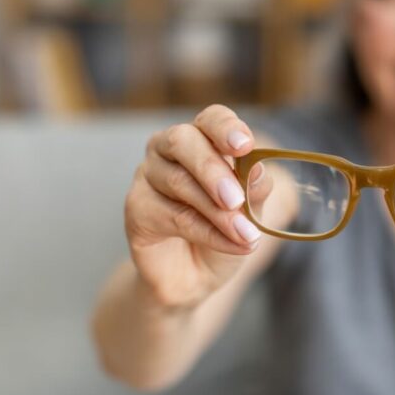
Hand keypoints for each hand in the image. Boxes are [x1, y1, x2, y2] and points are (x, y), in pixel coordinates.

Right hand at [122, 105, 270, 308]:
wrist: (197, 275)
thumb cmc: (224, 230)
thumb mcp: (250, 210)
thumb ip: (255, 188)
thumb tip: (258, 168)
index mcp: (201, 137)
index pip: (211, 119)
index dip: (226, 128)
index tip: (245, 146)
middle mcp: (168, 149)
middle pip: (184, 141)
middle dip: (213, 169)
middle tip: (237, 199)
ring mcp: (147, 175)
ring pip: (179, 182)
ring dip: (218, 212)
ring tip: (247, 234)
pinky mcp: (136, 208)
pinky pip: (172, 216)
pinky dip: (207, 232)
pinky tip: (233, 244)